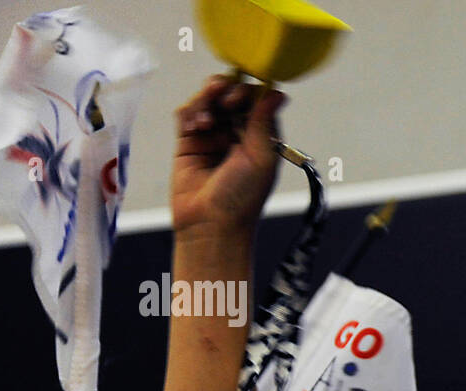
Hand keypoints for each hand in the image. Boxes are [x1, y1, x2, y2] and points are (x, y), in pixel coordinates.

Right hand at [171, 75, 286, 238]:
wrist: (210, 224)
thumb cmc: (242, 198)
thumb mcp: (261, 158)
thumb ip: (265, 122)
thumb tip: (279, 92)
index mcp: (261, 137)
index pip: (256, 99)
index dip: (248, 91)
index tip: (241, 100)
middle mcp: (238, 134)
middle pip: (230, 93)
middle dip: (226, 90)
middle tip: (225, 102)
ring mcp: (213, 136)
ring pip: (207, 99)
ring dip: (206, 101)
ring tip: (206, 121)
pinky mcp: (189, 142)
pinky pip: (187, 114)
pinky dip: (190, 112)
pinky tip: (196, 127)